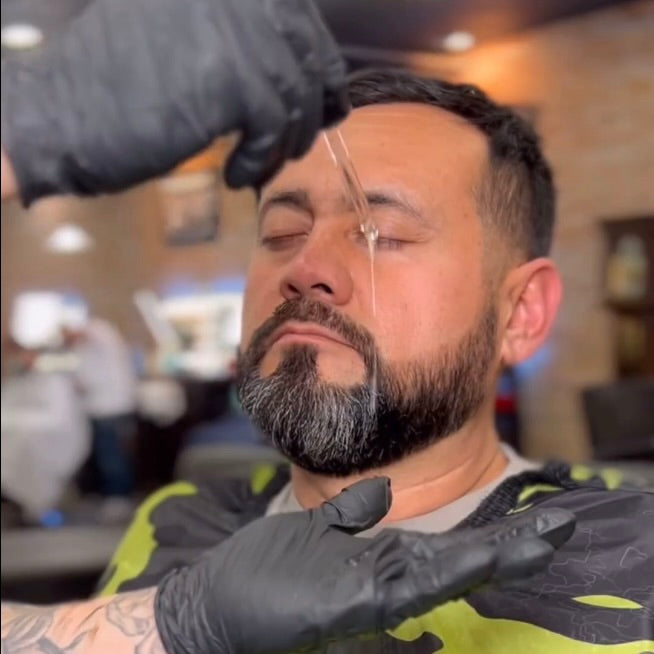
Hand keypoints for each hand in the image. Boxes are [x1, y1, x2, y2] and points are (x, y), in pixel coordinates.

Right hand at [1, 0, 347, 204]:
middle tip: (300, 143)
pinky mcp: (232, 80)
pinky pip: (273, 130)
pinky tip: (236, 175)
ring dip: (287, 141)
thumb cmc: (119, 81)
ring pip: (296, 95)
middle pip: (307, 55)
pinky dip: (259, 160)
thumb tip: (301, 67)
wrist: (66, 113)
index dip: (321, 66)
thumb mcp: (188, 36)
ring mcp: (238, 32)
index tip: (327, 103)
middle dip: (314, 107)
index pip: (300, 18)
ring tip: (265, 163)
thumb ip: (240, 38)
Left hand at [154, 478, 574, 653]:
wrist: (214, 609)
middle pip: (457, 561)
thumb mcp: (312, 532)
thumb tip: (383, 490)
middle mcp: (382, 580)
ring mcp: (367, 594)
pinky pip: (400, 588)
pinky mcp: (345, 604)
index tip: (536, 518)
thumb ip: (350, 514)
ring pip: (440, 574)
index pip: (446, 548)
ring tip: (538, 539)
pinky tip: (472, 560)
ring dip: (489, 558)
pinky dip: (440, 575)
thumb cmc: (264, 573)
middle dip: (510, 547)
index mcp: (376, 560)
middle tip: (561, 525)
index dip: (494, 536)